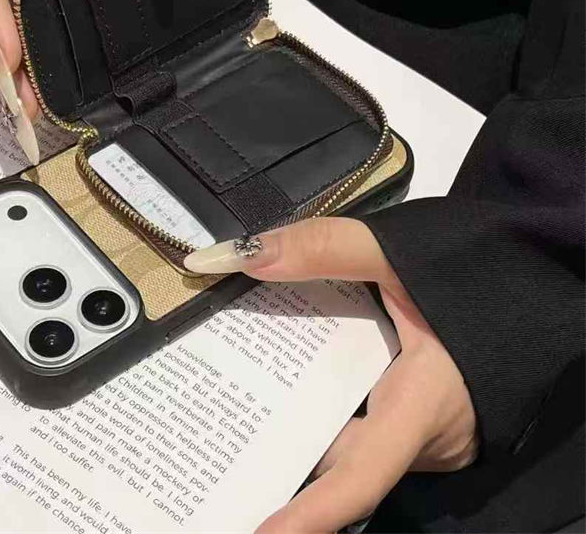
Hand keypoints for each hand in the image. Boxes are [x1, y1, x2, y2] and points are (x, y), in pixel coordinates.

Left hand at [184, 217, 478, 532]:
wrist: (530, 278)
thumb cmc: (475, 273)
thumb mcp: (396, 253)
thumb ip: (324, 250)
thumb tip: (240, 258)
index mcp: (423, 408)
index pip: (362, 475)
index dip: (314, 512)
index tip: (262, 533)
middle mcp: (423, 436)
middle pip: (341, 452)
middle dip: (286, 447)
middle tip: (225, 444)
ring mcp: (423, 430)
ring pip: (352, 435)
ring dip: (305, 416)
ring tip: (238, 399)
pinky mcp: (419, 415)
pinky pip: (366, 418)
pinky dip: (330, 399)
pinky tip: (287, 372)